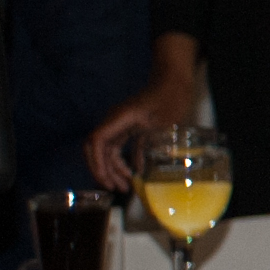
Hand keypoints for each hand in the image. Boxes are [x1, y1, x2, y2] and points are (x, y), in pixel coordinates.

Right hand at [86, 39, 207, 188]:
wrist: (173, 81)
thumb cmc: (170, 97)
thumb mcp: (162, 124)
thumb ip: (147, 147)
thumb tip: (139, 171)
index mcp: (119, 118)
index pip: (96, 142)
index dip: (97, 163)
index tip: (106, 180)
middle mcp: (113, 122)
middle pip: (96, 150)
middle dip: (102, 170)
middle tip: (116, 189)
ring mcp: (118, 125)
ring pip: (106, 151)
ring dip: (112, 169)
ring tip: (125, 187)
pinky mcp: (126, 128)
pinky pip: (116, 148)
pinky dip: (120, 162)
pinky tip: (131, 174)